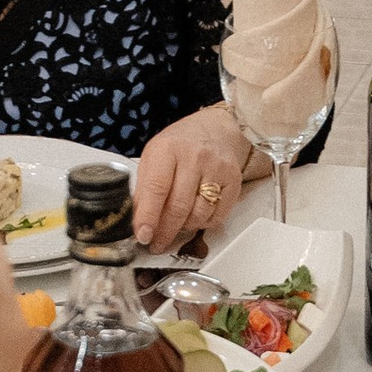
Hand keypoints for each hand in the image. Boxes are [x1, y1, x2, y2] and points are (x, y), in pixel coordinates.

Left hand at [135, 102, 251, 254]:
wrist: (216, 129)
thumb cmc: (180, 144)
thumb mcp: (154, 156)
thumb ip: (145, 186)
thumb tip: (137, 220)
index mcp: (168, 149)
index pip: (156, 189)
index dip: (148, 217)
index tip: (143, 236)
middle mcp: (195, 157)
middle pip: (178, 207)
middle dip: (165, 231)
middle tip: (156, 243)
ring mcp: (217, 169)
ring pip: (198, 215)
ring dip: (183, 228)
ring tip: (175, 227)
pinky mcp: (234, 181)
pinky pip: (217, 216)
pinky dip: (202, 223)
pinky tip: (194, 218)